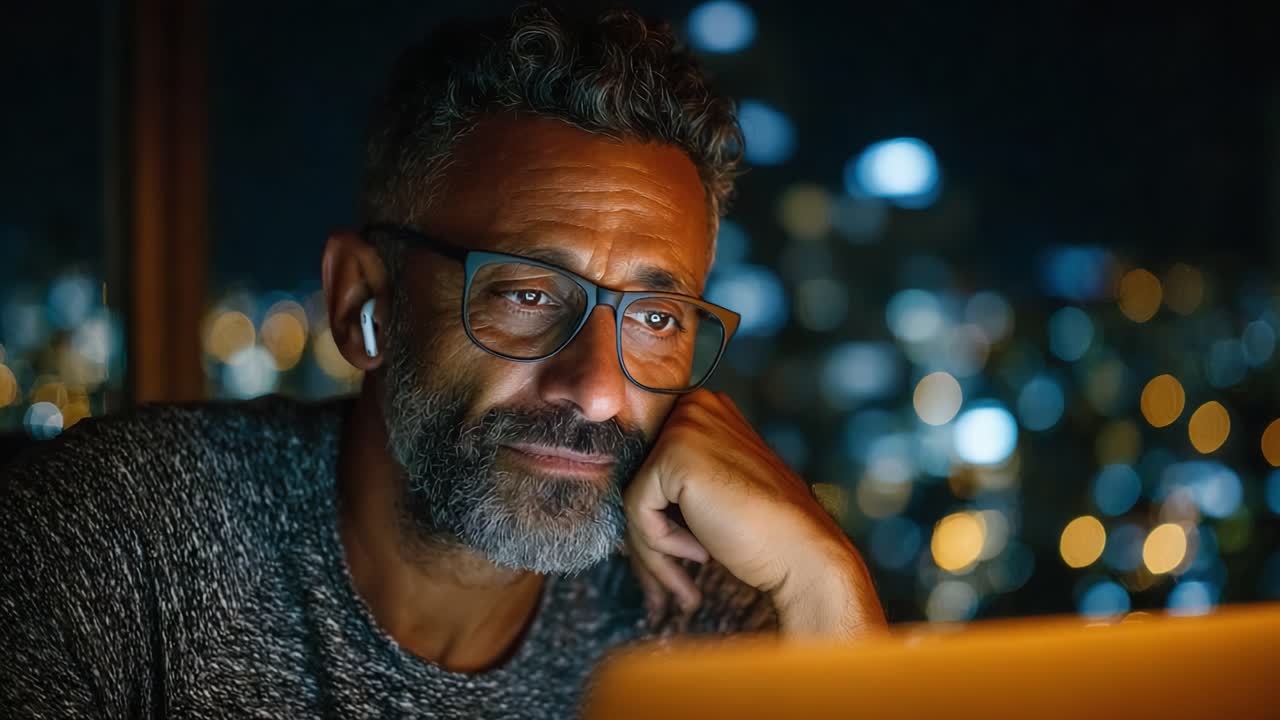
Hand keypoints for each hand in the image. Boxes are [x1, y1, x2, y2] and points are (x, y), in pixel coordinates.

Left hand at [623, 390, 884, 638]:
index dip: (658, 519)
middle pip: (641, 480)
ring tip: (682, 588)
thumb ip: (676, 486)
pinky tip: (702, 554)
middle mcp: (695, 406)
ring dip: (654, 552)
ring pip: (635, 499)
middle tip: (671, 585)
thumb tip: (628, 510)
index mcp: (707, 409)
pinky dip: (660, 544)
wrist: (803, 552)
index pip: (653, 465)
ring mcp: (685, 427)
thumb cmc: (766, 532)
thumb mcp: (715, 491)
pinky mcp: (674, 456)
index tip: (670, 564)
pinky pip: (637, 509)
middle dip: (649, 541)